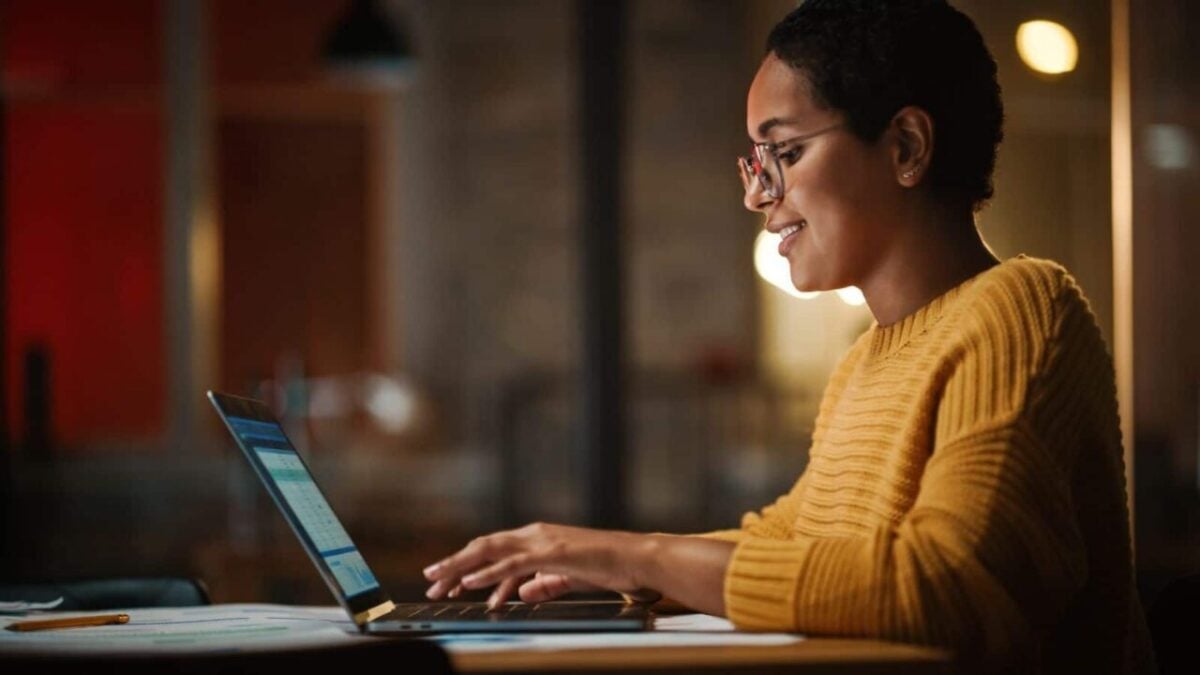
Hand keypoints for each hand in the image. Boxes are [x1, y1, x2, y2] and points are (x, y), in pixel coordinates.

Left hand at [422, 522, 653, 608]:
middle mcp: (534, 534)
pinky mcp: (552, 553)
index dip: (466, 564)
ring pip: (490, 551)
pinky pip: (512, 564)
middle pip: (483, 547)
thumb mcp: (567, 577)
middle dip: (453, 565)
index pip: (493, 550)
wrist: (634, 558)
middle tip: (430, 582)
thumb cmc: (606, 566)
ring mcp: (542, 541)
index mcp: (537, 538)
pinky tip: (470, 583)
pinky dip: (488, 574)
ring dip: (461, 568)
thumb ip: (543, 583)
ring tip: (440, 583)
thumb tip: (521, 593)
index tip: (445, 582)